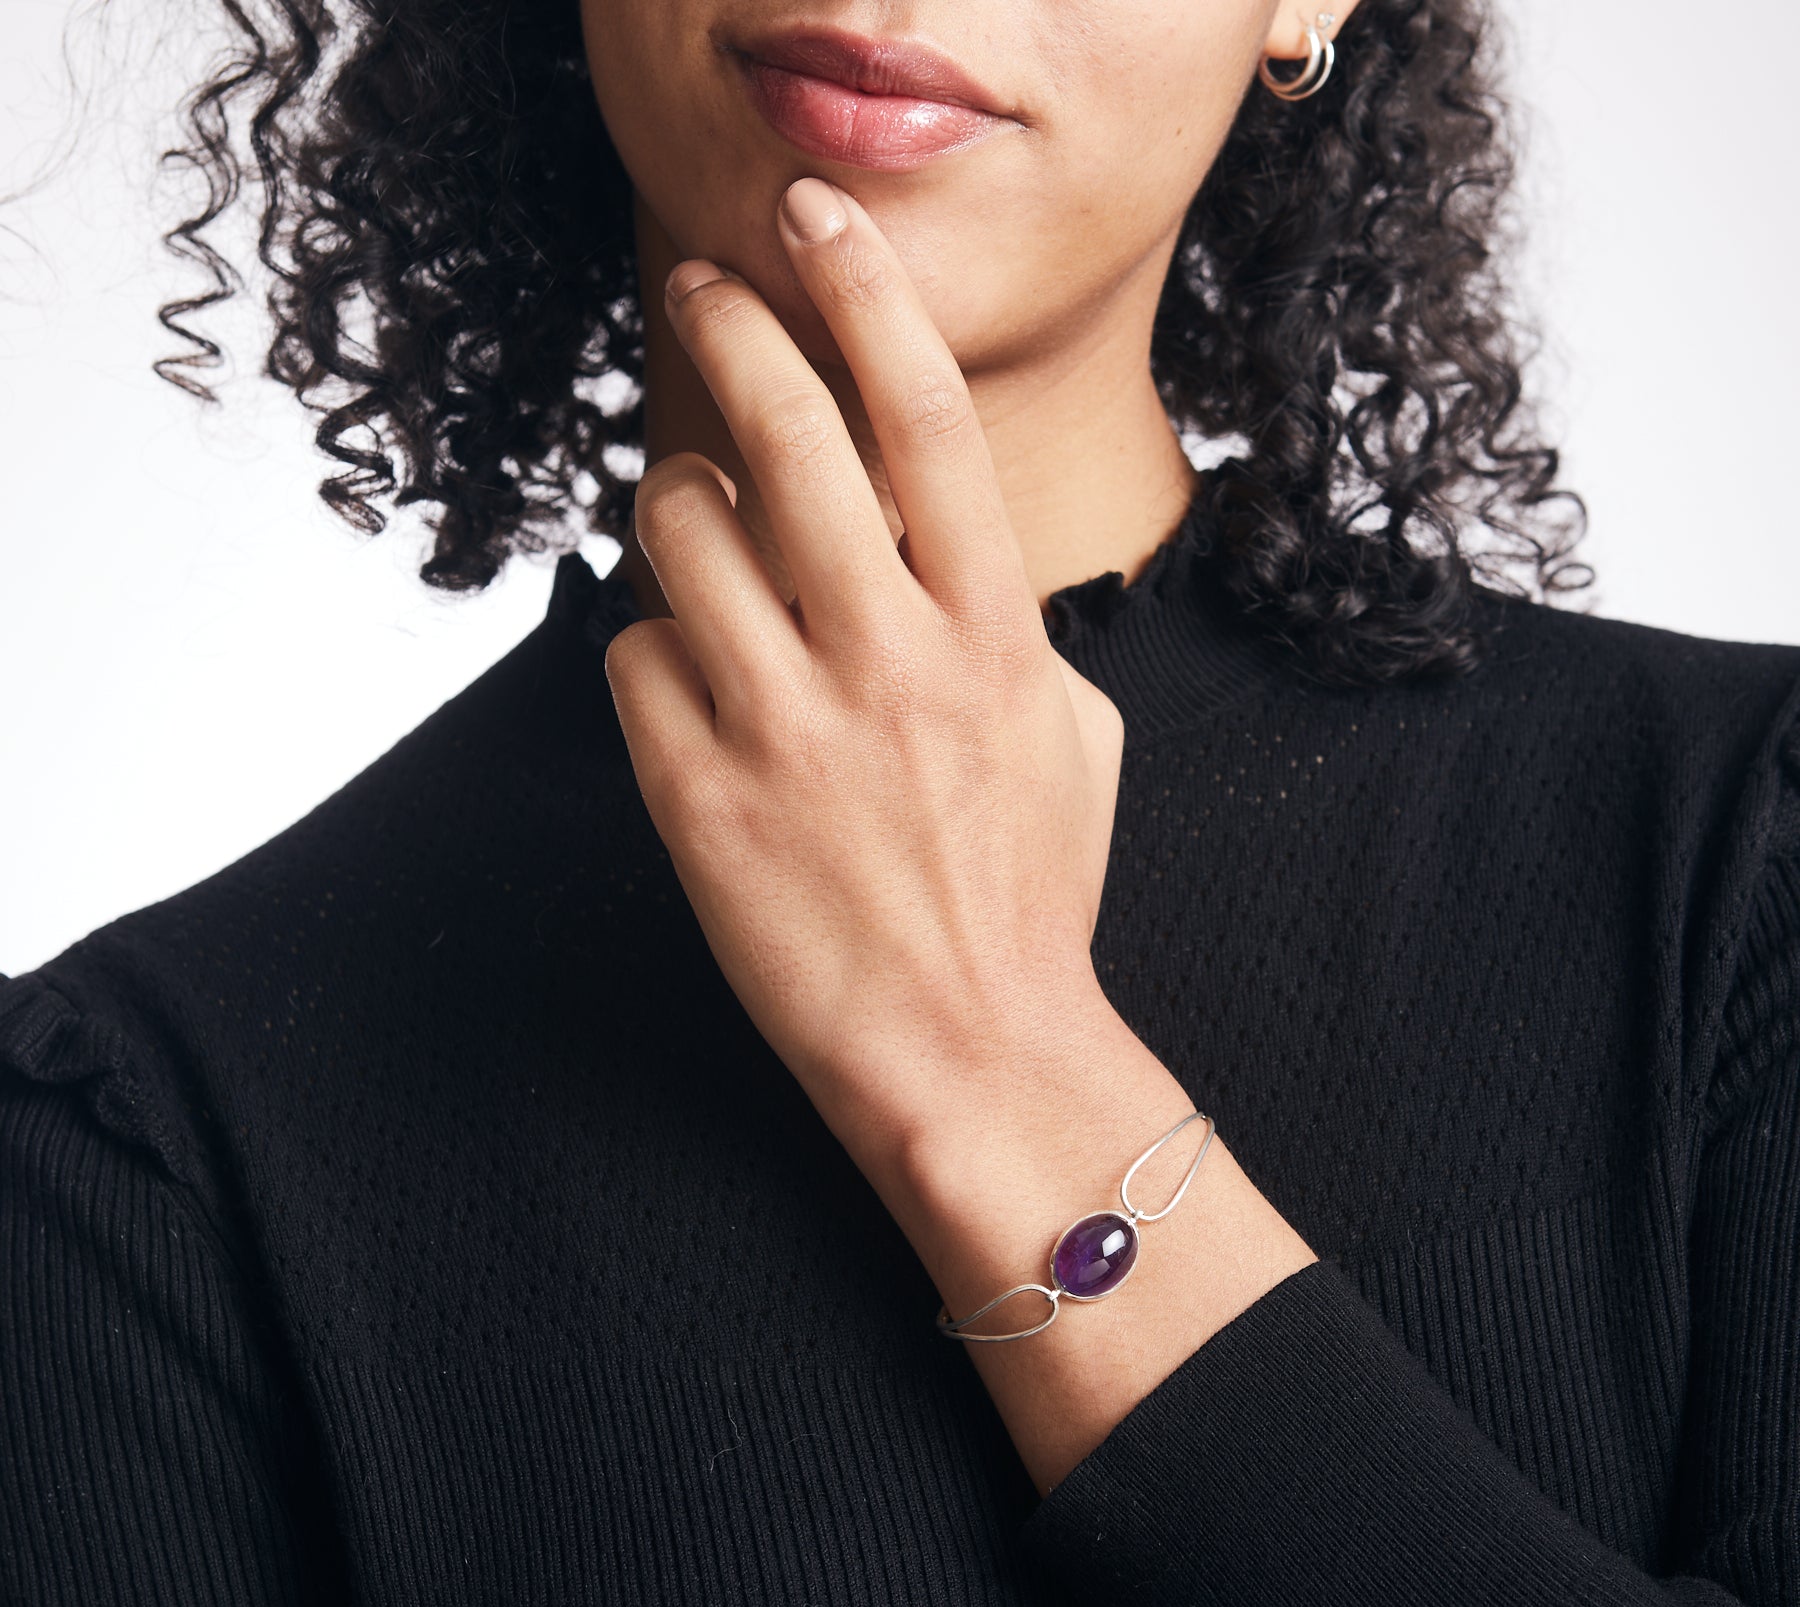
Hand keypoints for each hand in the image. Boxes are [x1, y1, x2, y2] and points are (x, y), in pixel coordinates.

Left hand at [604, 176, 1125, 1186]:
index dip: (867, 296)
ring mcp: (788, 731)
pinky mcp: (701, 802)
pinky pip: (632, 660)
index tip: (820, 219)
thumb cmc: (1034, 897)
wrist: (974, 1054)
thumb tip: (951, 564)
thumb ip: (1016, 631)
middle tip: (703, 291)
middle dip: (731, 332)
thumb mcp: (1078, 741)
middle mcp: (889, 661)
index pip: (925, 420)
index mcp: (993, 635)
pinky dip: (649, 654)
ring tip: (699, 535)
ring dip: (678, 505)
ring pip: (680, 533)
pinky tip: (691, 692)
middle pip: (785, 437)